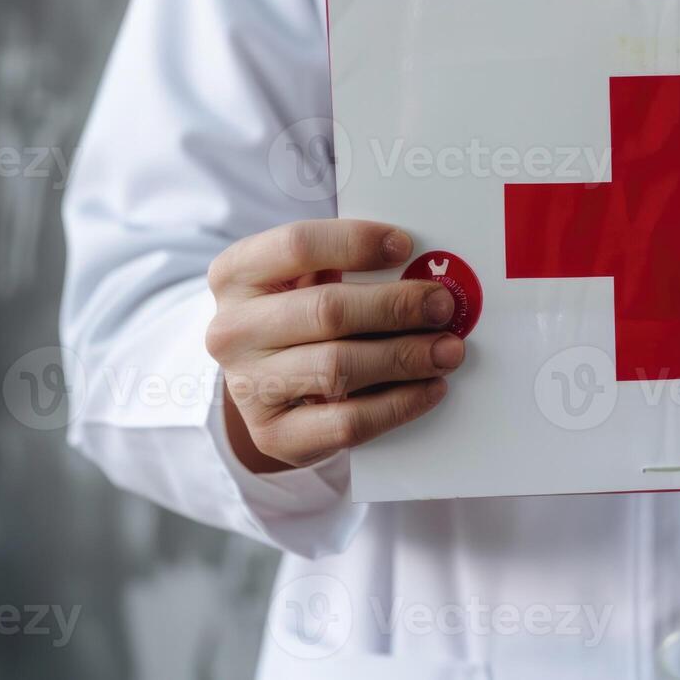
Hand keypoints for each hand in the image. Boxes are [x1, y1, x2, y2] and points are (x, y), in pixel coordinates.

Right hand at [205, 219, 462, 472]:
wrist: (267, 384)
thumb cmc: (299, 316)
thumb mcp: (306, 277)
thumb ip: (349, 264)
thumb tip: (424, 265)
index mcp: (237, 274)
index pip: (298, 246)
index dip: (356, 243)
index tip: (406, 246)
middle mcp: (231, 330)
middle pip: (327, 310)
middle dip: (396, 306)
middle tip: (442, 306)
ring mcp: (248, 387)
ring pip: (339, 368)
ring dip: (405, 357)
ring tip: (448, 350)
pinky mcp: (273, 436)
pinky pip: (347, 422)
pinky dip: (398, 405)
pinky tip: (429, 389)